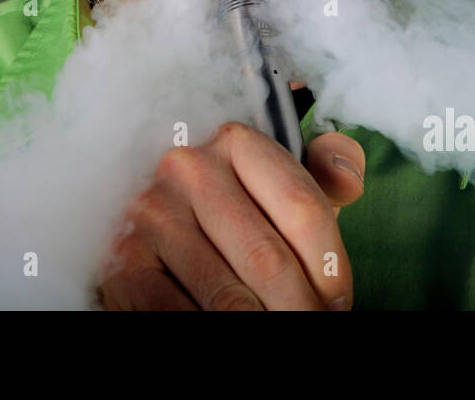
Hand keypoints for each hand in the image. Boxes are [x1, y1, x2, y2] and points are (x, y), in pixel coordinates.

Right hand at [95, 122, 366, 309]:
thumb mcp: (277, 188)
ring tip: (280, 333)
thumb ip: (321, 176)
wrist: (151, 235)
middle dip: (300, 309)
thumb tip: (348, 178)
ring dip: (263, 326)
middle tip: (311, 329)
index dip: (332, 267)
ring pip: (230, 297)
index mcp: (235, 142)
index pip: (303, 208)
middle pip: (269, 260)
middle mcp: (188, 168)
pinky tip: (227, 331)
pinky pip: (181, 315)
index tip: (338, 303)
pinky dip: (213, 331)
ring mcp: (152, 215)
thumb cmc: (232, 215)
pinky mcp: (125, 262)